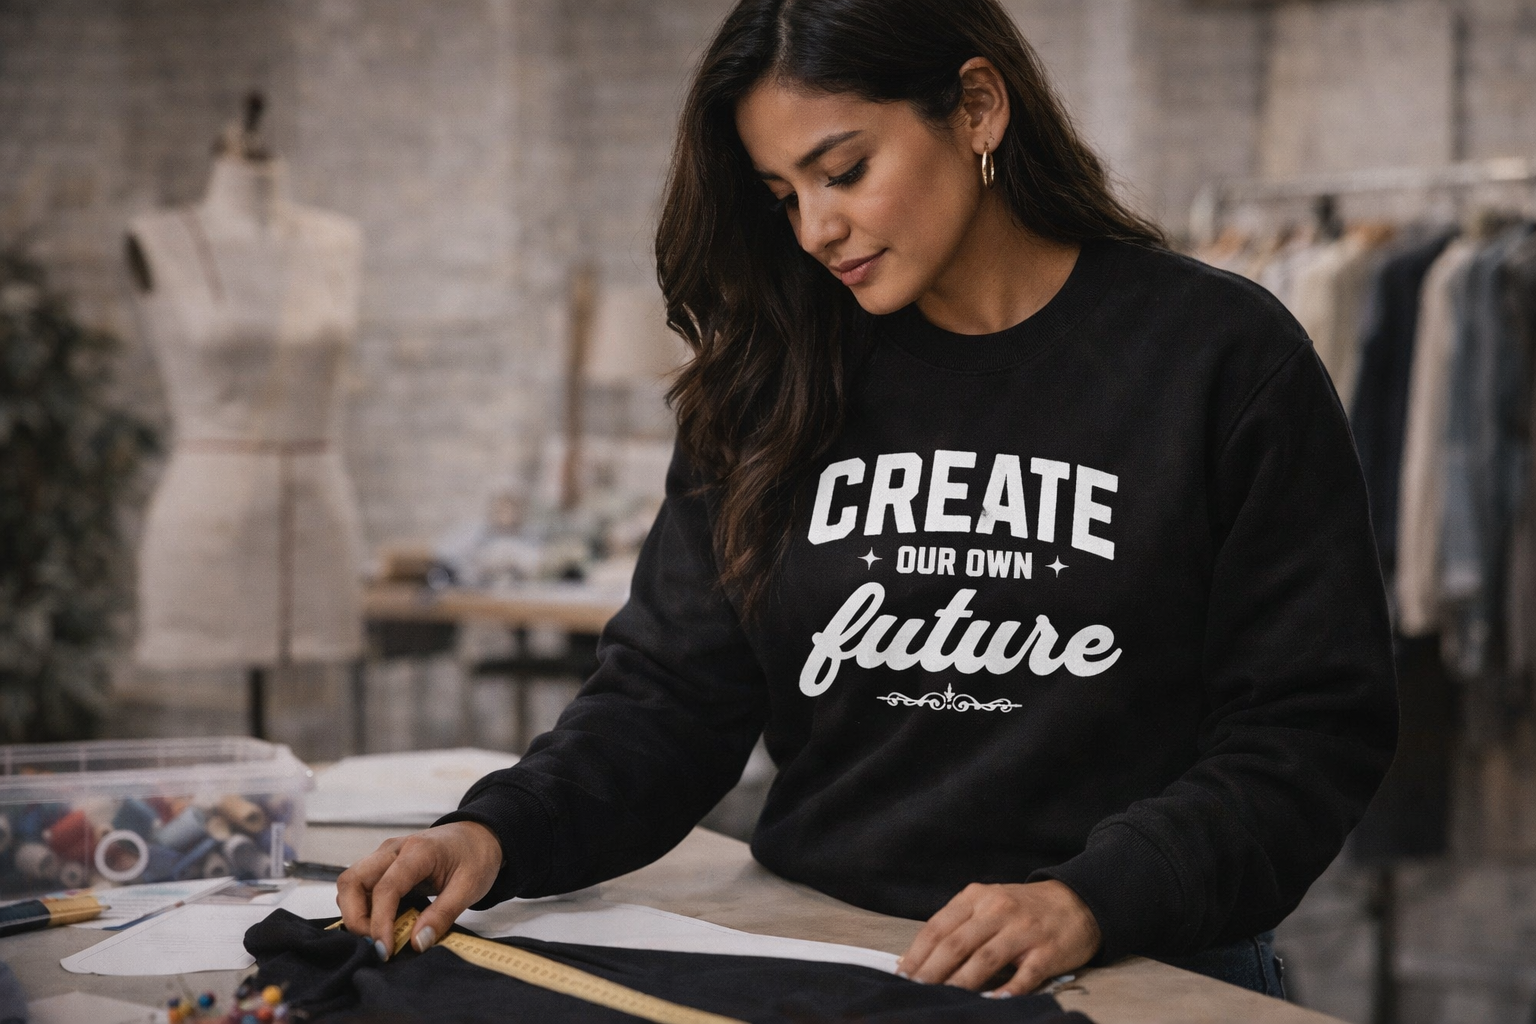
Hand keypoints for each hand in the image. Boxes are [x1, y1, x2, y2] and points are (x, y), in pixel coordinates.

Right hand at [335, 821, 502, 960]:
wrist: (478, 836)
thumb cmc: (476, 857)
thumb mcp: (470, 887)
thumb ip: (443, 915)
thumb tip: (416, 944)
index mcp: (417, 851)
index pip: (385, 888)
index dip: (380, 923)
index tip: (385, 950)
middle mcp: (393, 849)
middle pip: (352, 881)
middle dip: (355, 918)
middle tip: (377, 943)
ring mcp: (385, 855)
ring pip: (351, 884)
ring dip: (356, 913)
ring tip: (380, 935)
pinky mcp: (383, 865)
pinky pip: (361, 887)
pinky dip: (364, 908)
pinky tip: (384, 924)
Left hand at [897, 880, 1100, 997]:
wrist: (1076, 901)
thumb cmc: (1023, 908)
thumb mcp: (987, 905)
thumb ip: (956, 927)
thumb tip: (916, 960)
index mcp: (977, 897)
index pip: (938, 927)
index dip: (916, 954)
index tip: (900, 975)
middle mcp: (998, 910)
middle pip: (956, 944)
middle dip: (931, 972)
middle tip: (914, 993)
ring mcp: (1023, 930)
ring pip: (984, 960)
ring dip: (960, 984)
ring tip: (942, 1001)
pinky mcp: (1047, 951)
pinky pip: (1023, 976)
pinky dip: (1006, 991)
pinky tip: (990, 1003)